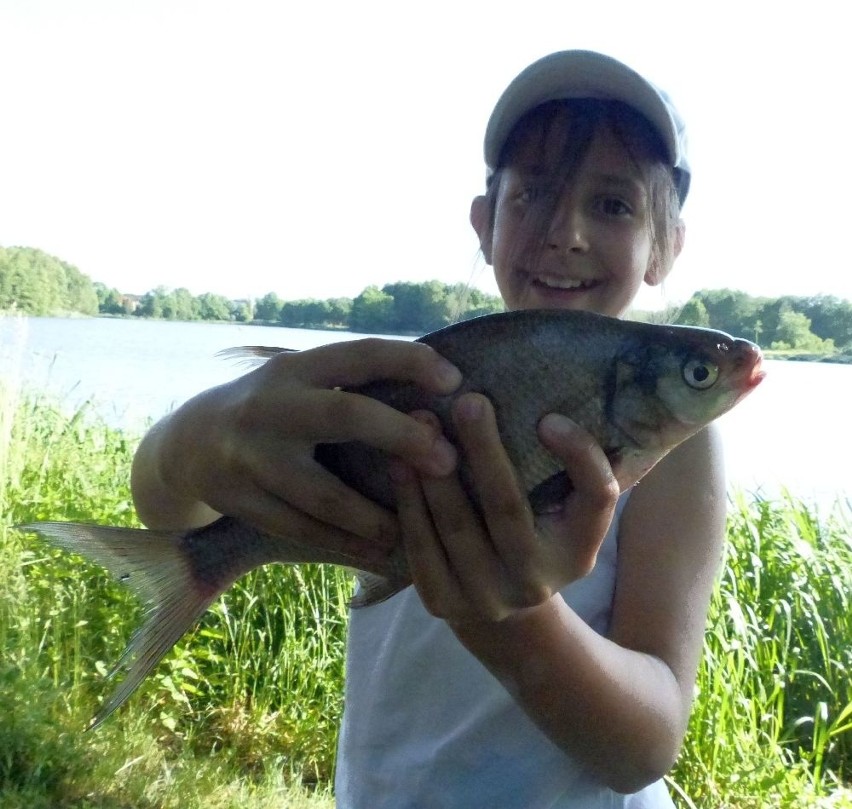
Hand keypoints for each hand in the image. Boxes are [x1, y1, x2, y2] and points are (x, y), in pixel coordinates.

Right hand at [132, 338, 460, 566]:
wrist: (188, 444)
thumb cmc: (272, 409)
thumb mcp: (299, 382)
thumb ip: (349, 386)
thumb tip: (434, 397)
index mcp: (295, 369)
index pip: (358, 356)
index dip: (407, 361)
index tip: (453, 379)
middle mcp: (270, 407)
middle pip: (345, 416)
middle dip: (401, 436)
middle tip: (448, 461)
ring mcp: (249, 457)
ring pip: (324, 493)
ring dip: (376, 514)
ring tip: (415, 527)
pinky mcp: (239, 500)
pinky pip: (300, 529)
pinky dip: (343, 544)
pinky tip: (377, 552)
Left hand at [389, 393, 618, 621]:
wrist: (501, 611)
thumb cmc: (535, 534)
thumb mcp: (567, 512)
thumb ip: (575, 468)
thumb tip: (569, 403)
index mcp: (580, 551)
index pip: (597, 498)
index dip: (579, 456)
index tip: (548, 418)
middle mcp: (536, 580)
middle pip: (508, 508)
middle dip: (485, 449)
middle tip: (469, 401)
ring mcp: (487, 597)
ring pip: (456, 526)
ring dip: (436, 471)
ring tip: (423, 421)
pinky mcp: (442, 602)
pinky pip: (420, 547)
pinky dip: (409, 502)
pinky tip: (399, 464)